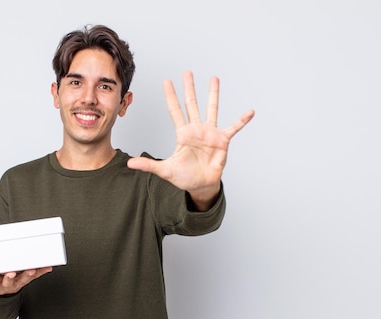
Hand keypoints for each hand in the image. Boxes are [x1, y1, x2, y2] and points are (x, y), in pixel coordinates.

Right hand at [0, 267, 52, 294]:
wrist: (4, 293)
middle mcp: (7, 283)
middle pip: (8, 280)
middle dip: (9, 277)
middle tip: (10, 273)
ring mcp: (18, 280)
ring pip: (24, 278)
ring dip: (29, 274)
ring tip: (33, 270)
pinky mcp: (27, 278)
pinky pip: (36, 274)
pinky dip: (42, 270)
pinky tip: (49, 267)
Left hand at [127, 70, 254, 209]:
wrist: (201, 185)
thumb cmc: (184, 176)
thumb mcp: (165, 170)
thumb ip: (149, 165)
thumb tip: (130, 163)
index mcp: (182, 134)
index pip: (175, 110)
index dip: (170, 96)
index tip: (166, 81)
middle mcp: (196, 129)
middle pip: (192, 104)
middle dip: (189, 88)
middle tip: (187, 72)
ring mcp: (210, 133)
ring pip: (212, 109)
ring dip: (213, 94)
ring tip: (214, 78)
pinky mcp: (223, 141)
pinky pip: (234, 128)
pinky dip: (242, 120)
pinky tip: (250, 112)